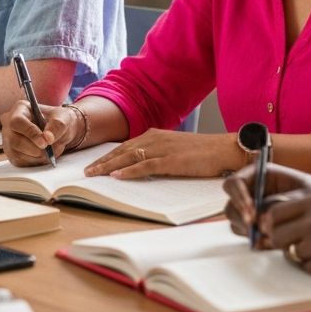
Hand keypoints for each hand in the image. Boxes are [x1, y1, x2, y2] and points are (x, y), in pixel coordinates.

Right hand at [0, 100, 81, 165]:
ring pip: (16, 153)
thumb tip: (48, 138)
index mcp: (20, 109)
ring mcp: (9, 140)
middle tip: (49, 151)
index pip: (17, 121)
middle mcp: (9, 124)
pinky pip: (20, 162)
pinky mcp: (12, 154)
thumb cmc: (58, 120)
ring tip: (51, 151)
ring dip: (36, 156)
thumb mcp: (63, 118)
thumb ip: (57, 125)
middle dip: (33, 148)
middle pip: (14, 140)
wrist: (59, 132)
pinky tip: (44, 155)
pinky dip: (34, 161)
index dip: (30, 133)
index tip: (45, 142)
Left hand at [84, 130, 244, 179]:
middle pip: (122, 150)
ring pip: (129, 157)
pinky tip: (118, 176)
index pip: (125, 146)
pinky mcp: (172, 161)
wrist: (225, 149)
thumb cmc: (203, 152)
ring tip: (94, 175)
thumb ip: (158, 154)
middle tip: (85, 172)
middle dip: (102, 161)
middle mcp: (156, 138)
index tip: (93, 165)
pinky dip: (130, 171)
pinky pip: (146, 165)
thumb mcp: (175, 149)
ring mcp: (163, 149)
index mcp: (156, 135)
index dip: (107, 156)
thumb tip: (140, 166)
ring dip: (109, 166)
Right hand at [222, 164, 310, 239]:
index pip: (234, 183)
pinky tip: (269, 242)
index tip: (252, 212)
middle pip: (231, 204)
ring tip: (267, 236)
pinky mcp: (257, 226)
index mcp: (258, 174)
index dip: (239, 197)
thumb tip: (259, 215)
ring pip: (236, 221)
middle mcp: (251, 191)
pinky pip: (245, 233)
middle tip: (257, 229)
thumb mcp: (299, 193)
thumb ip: (277, 202)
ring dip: (248, 230)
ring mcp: (252, 209)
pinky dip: (254, 239)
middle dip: (242, 217)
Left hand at [253, 185, 310, 280]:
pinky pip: (306, 267)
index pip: (274, 211)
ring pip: (289, 252)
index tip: (275, 230)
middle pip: (274, 233)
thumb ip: (305, 210)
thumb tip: (269, 223)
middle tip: (294, 244)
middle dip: (280, 241)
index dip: (271, 223)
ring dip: (300, 253)